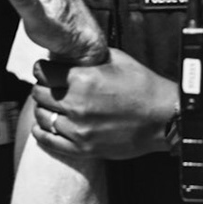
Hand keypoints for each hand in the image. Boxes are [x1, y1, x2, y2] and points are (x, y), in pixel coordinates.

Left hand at [29, 50, 180, 160]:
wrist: (163, 118)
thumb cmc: (144, 88)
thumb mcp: (116, 60)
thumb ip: (88, 57)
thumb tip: (68, 54)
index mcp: (82, 80)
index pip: (42, 72)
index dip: (42, 69)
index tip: (45, 70)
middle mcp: (76, 105)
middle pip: (39, 94)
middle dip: (43, 88)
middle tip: (50, 87)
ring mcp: (78, 130)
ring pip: (41, 117)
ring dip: (44, 109)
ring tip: (52, 105)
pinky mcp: (83, 148)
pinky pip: (49, 142)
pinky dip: (43, 132)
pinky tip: (45, 126)